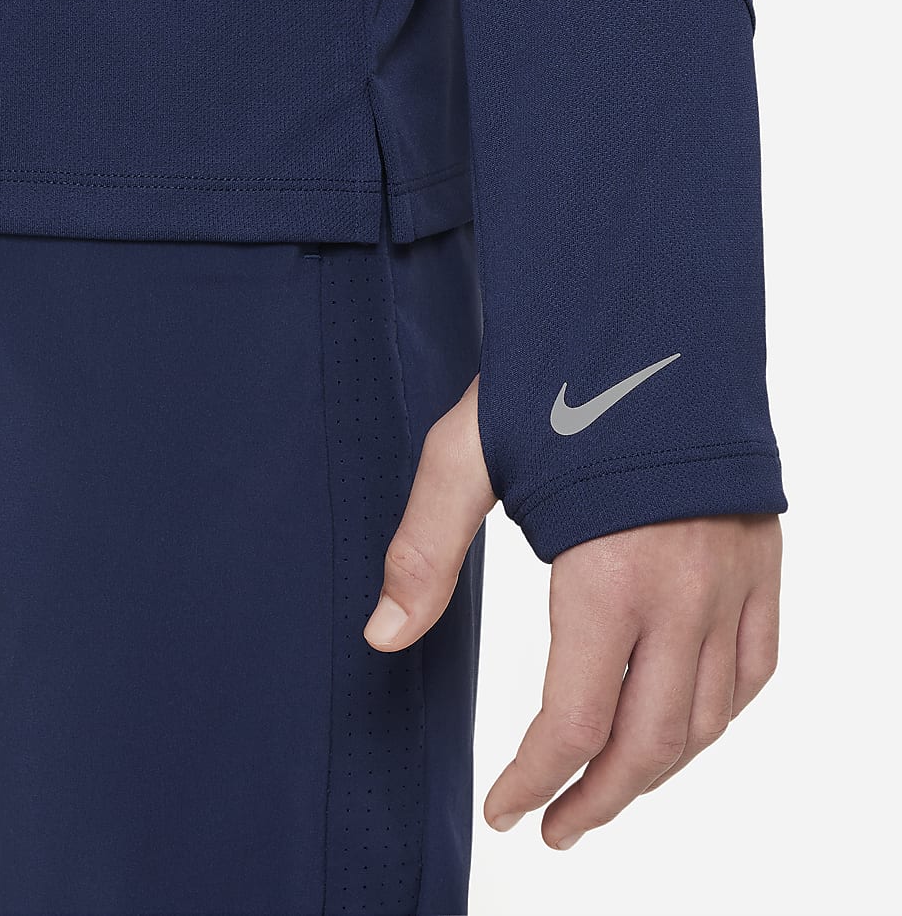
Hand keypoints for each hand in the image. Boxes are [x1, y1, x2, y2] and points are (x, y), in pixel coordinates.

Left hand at [364, 376, 782, 848]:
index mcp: (608, 574)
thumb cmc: (556, 376)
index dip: (535, 780)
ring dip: (661, 770)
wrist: (652, 311)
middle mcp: (685, 591)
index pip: (575, 721)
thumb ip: (425, 548)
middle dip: (600, 801)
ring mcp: (734, 576)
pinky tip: (689, 722)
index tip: (507, 811)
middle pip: (651, 742)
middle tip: (558, 830)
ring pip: (710, 717)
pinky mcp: (761, 556)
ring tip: (614, 790)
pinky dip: (723, 712)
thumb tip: (382, 635)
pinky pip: (758, 665)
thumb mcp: (468, 453)